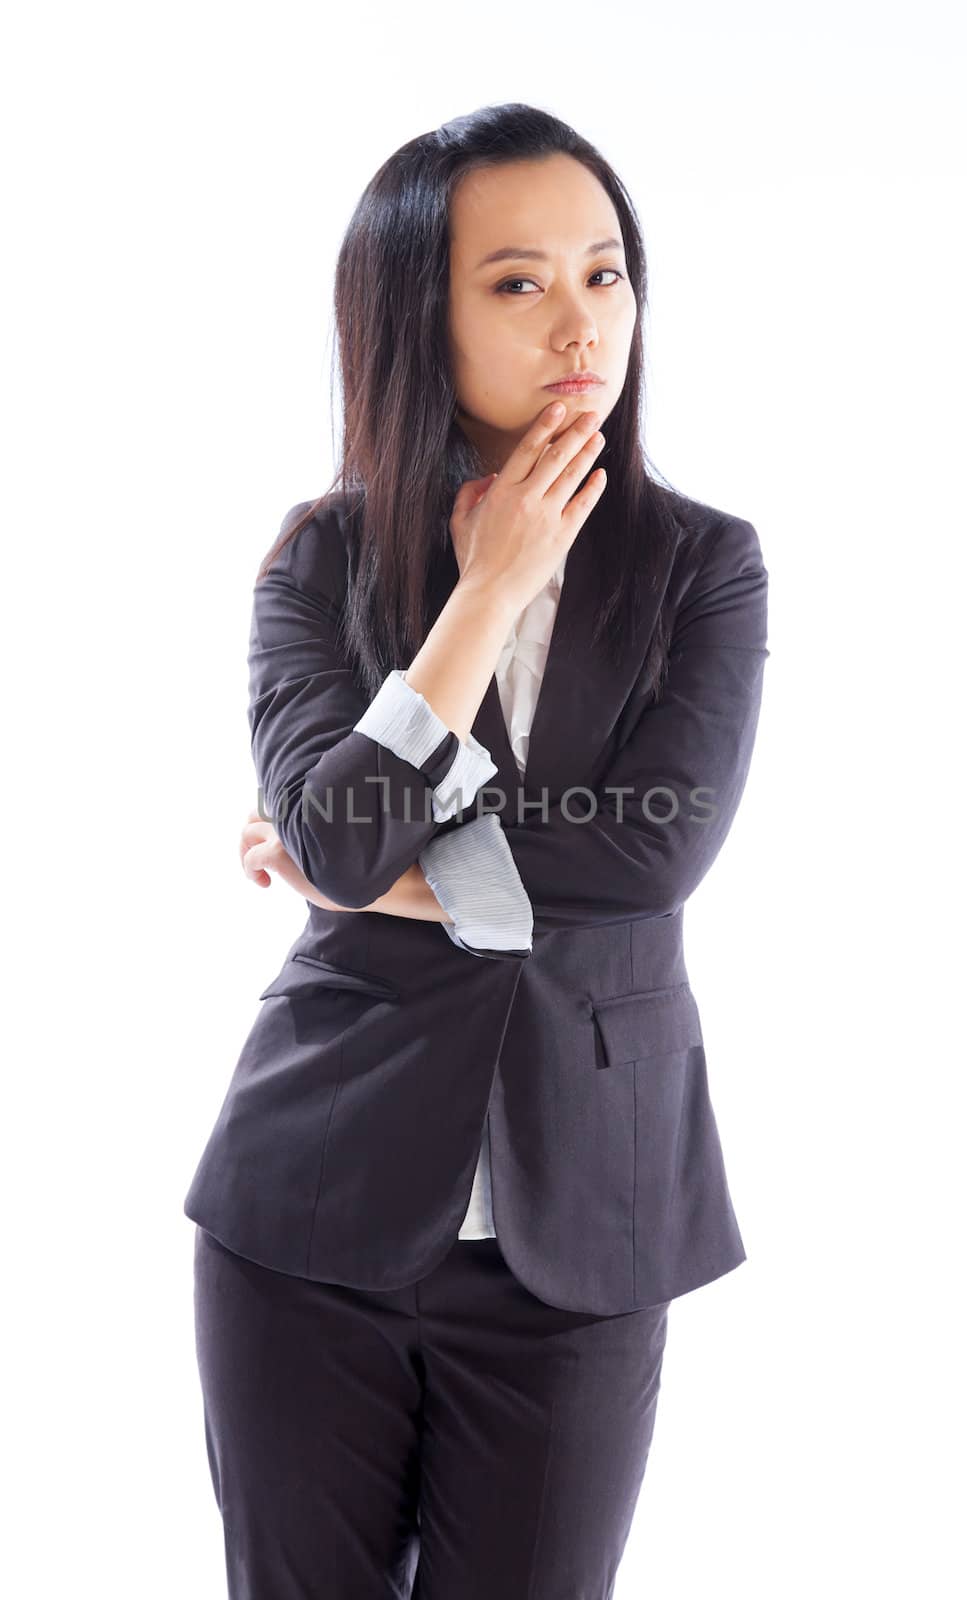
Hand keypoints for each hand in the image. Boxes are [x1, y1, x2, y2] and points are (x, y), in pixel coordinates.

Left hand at [239, 808, 351, 910]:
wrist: (365, 878)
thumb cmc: (354, 865)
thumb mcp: (330, 841)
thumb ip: (309, 834)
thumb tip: (294, 842)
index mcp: (305, 808)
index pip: (274, 805)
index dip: (268, 827)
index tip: (276, 848)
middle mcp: (293, 813)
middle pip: (253, 815)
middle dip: (250, 838)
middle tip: (258, 859)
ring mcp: (283, 831)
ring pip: (247, 833)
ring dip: (246, 854)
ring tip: (260, 874)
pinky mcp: (277, 852)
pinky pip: (250, 858)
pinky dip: (251, 872)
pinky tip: (265, 883)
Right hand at [448, 401, 606, 613]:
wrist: (490, 594)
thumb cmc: (473, 560)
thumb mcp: (460, 521)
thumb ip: (469, 492)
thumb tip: (490, 476)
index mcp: (501, 492)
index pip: (527, 449)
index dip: (546, 425)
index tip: (559, 408)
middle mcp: (526, 499)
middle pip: (556, 456)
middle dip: (576, 432)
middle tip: (592, 415)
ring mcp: (547, 517)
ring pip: (572, 476)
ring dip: (588, 453)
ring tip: (599, 436)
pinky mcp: (562, 536)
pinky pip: (582, 506)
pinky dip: (593, 488)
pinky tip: (601, 475)